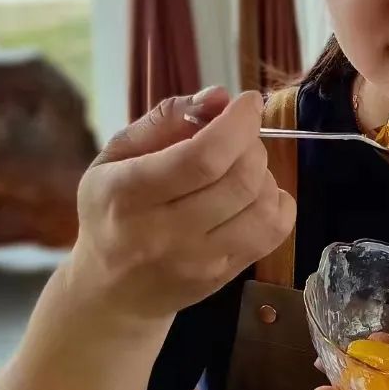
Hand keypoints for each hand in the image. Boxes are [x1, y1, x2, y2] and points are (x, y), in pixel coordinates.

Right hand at [67, 87, 295, 321]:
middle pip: (239, 180)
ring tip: (243, 168)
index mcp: (128, 194)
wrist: (110, 292)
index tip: (248, 102)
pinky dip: (278, 204)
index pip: (201, 158)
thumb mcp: (116, 156)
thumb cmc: (111, 211)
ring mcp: (197, 261)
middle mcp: (163, 233)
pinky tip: (256, 196)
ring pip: (263, 207)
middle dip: (252, 144)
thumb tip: (219, 97)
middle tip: (239, 137)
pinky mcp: (222, 277)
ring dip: (265, 174)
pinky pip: (273, 233)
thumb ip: (165, 119)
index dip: (237, 124)